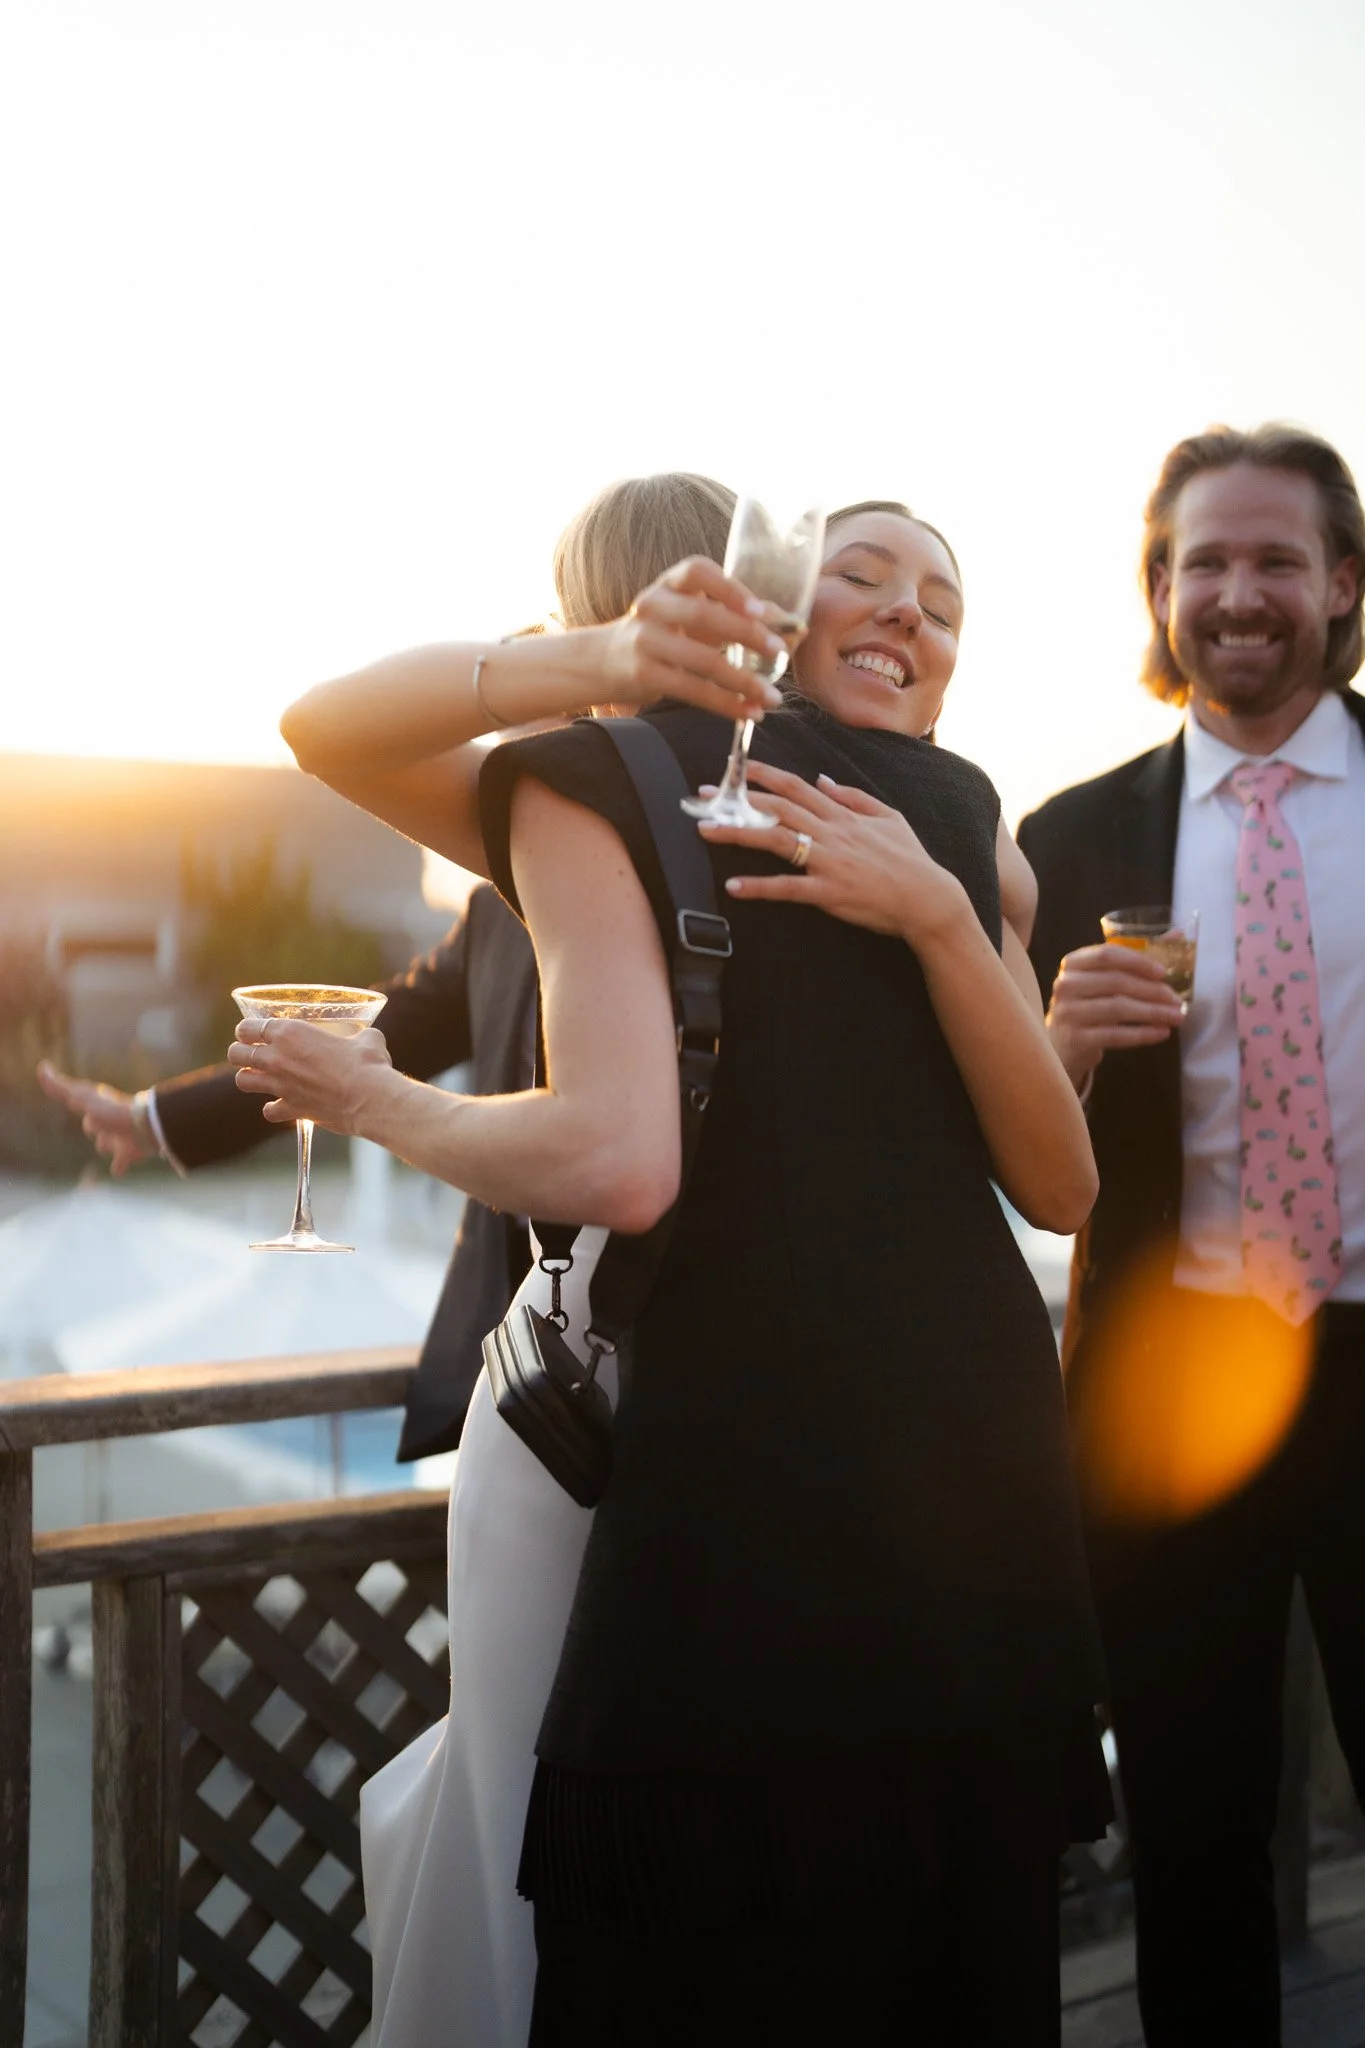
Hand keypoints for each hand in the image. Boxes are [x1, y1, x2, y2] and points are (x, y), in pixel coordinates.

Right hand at [36, 1061, 150, 1175]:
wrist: (145, 1128)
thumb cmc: (110, 1112)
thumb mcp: (80, 1097)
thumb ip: (59, 1087)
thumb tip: (42, 1067)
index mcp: (99, 1107)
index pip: (83, 1105)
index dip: (78, 1102)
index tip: (74, 1100)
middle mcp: (110, 1120)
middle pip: (96, 1126)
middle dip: (94, 1126)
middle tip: (92, 1126)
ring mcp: (121, 1136)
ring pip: (108, 1143)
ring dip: (107, 1145)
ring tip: (107, 1147)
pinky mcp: (131, 1152)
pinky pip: (121, 1162)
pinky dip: (118, 1165)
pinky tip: (117, 1171)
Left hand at [228, 1019, 393, 1133]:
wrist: (370, 1098)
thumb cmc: (368, 1063)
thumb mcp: (365, 1038)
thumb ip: (358, 1036)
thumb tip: (368, 1038)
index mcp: (290, 1033)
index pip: (249, 1027)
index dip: (246, 1029)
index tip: (249, 1032)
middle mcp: (278, 1058)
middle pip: (236, 1054)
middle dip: (239, 1053)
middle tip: (249, 1053)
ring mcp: (281, 1085)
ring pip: (243, 1081)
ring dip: (248, 1078)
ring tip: (258, 1077)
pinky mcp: (291, 1109)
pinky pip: (269, 1111)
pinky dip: (273, 1109)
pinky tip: (281, 1106)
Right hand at [595, 557, 790, 719]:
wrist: (602, 661)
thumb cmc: (661, 633)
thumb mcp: (689, 614)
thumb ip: (735, 614)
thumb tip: (791, 626)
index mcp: (668, 583)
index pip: (697, 571)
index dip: (729, 587)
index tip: (760, 609)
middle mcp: (653, 605)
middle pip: (702, 614)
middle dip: (747, 633)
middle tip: (780, 651)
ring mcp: (645, 640)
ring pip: (701, 660)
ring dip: (744, 680)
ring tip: (772, 697)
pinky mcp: (644, 674)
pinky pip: (692, 690)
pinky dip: (726, 704)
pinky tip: (748, 712)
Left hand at [698, 760, 966, 945]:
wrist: (928, 898)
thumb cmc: (909, 859)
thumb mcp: (888, 816)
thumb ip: (853, 797)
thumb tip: (823, 779)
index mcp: (842, 815)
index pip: (797, 786)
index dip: (765, 774)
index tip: (739, 767)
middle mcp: (832, 832)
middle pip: (777, 809)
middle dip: (737, 800)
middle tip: (703, 796)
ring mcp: (829, 861)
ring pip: (776, 840)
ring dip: (737, 835)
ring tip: (705, 832)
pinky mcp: (829, 892)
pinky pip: (788, 888)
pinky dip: (760, 887)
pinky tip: (734, 887)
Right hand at [1044, 942, 1182, 1091]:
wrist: (1062, 1043)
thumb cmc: (1089, 1004)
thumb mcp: (1103, 978)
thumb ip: (1135, 958)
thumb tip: (1178, 934)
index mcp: (1073, 963)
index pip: (1107, 954)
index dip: (1138, 961)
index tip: (1164, 972)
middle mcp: (1066, 985)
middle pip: (1116, 982)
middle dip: (1152, 991)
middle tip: (1177, 1000)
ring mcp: (1067, 1012)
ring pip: (1117, 1008)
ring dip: (1152, 1012)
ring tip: (1177, 1017)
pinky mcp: (1075, 1038)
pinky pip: (1115, 1035)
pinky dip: (1142, 1034)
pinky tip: (1161, 1032)